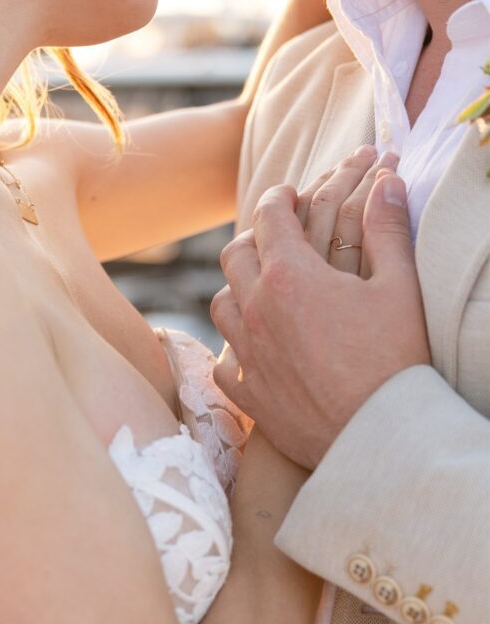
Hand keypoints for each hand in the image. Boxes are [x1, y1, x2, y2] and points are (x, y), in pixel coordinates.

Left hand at [211, 167, 430, 469]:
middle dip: (254, 237)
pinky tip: (254, 348)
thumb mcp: (401, 287)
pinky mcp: (248, 396)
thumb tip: (387, 182)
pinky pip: (224, 362)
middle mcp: (257, 310)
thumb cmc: (398, 362)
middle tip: (275, 237)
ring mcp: (247, 355)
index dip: (278, 197)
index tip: (287, 194)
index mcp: (290, 275)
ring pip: (221, 303)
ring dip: (238, 288)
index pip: (270, 216)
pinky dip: (235, 348)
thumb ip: (388, 228)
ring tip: (261, 288)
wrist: (384, 441)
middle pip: (235, 254)